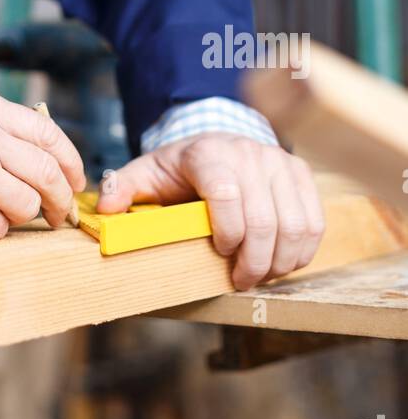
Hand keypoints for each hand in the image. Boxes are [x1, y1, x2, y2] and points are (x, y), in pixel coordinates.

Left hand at [96, 134, 325, 289]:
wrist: (215, 139)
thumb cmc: (179, 167)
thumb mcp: (146, 173)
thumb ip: (123, 188)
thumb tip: (105, 208)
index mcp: (208, 153)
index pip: (225, 192)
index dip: (227, 231)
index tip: (220, 251)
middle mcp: (248, 153)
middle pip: (264, 218)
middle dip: (253, 261)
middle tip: (240, 279)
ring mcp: (278, 162)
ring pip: (295, 224)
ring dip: (279, 261)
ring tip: (260, 274)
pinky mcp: (300, 174)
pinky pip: (314, 222)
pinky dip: (301, 251)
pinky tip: (281, 262)